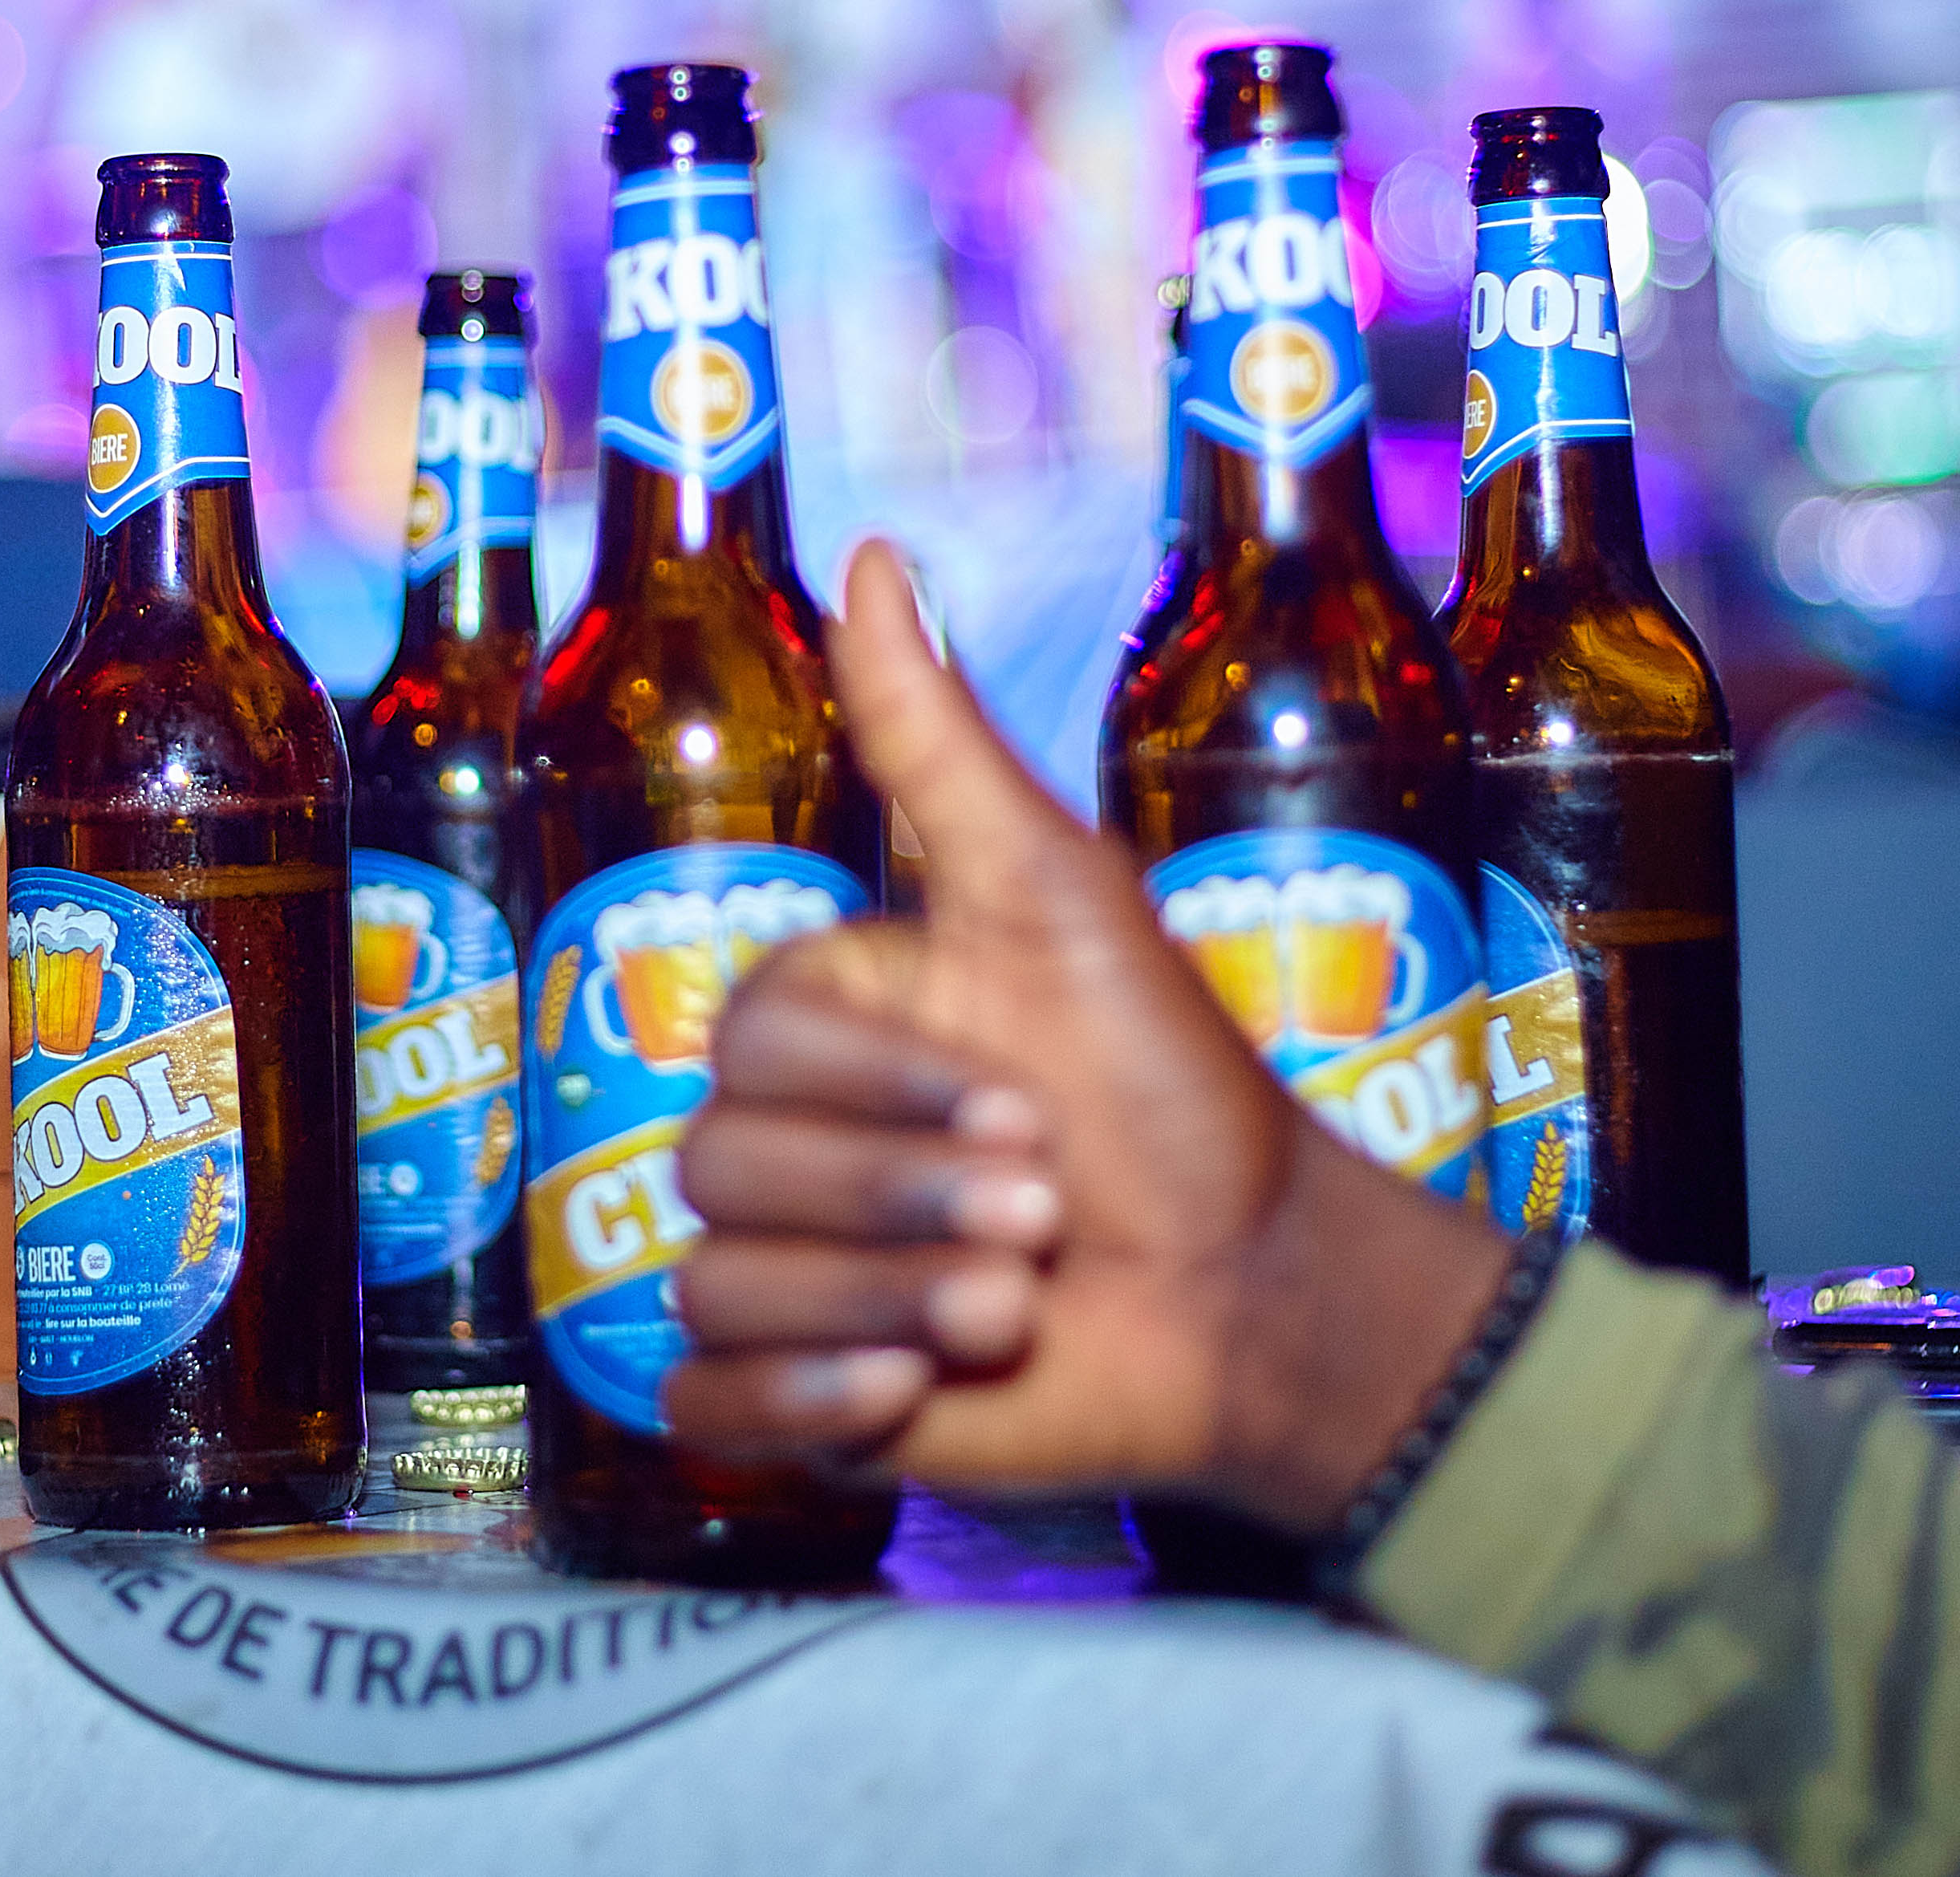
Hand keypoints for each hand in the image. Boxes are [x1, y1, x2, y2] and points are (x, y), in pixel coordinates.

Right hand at [662, 540, 1512, 1531]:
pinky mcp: (796, 1404)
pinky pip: (700, 1402)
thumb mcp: (1061, 899)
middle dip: (906, 1196)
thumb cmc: (1178, 1095)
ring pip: (717, 1287)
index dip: (880, 1086)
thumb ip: (939, 743)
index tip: (1024, 1100)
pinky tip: (908, 1394)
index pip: (748, 1044)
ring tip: (1014, 1299)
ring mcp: (786, 1278)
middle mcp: (792, 1143)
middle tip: (1047, 1205)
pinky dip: (802, 1407)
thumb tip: (875, 554)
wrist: (1258, 1297)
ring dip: (890, 1299)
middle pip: (721, 1167)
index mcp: (832, 1025)